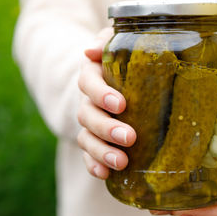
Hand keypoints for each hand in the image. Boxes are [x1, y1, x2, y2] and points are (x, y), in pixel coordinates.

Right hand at [77, 28, 135, 178]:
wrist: (116, 81)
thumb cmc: (124, 60)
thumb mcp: (118, 44)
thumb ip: (108, 41)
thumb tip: (90, 50)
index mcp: (93, 75)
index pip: (89, 82)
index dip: (101, 94)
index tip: (121, 104)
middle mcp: (87, 101)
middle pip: (87, 115)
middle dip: (107, 128)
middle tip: (130, 137)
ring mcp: (89, 123)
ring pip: (86, 138)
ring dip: (101, 151)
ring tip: (121, 162)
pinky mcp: (94, 141)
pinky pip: (88, 155)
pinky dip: (93, 164)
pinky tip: (104, 175)